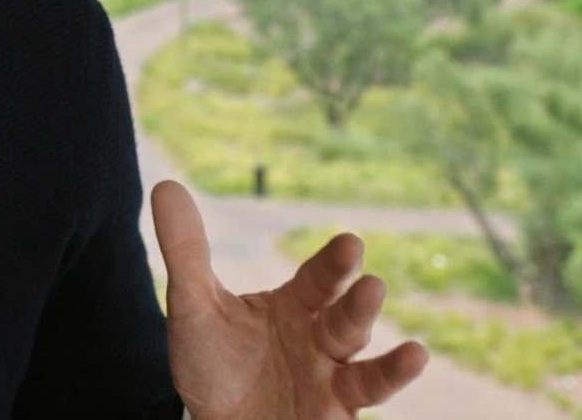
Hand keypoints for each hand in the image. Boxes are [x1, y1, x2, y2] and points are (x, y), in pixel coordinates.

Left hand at [153, 180, 427, 419]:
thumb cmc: (211, 363)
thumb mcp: (194, 307)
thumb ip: (187, 251)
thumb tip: (166, 185)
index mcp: (296, 306)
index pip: (319, 280)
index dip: (334, 264)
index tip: (349, 243)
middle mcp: (321, 339)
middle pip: (346, 318)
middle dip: (359, 304)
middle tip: (369, 284)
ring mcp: (332, 380)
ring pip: (365, 367)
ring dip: (390, 363)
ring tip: (416, 354)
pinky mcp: (335, 415)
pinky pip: (367, 401)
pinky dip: (391, 385)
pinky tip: (414, 366)